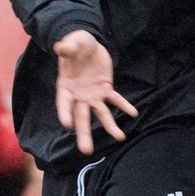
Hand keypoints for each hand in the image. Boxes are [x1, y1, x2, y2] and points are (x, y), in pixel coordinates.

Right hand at [52, 31, 135, 156]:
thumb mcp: (72, 43)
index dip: (64, 112)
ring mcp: (93, 95)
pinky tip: (134, 113)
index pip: (63, 102)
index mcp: (65, 86)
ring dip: (109, 126)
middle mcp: (78, 96)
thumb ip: (67, 47)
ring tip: (120, 137)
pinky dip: (124, 106)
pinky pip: (116, 99)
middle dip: (84, 134)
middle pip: (81, 117)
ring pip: (100, 114)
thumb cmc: (76, 45)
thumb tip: (60, 47)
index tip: (66, 124)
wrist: (88, 44)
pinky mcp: (105, 89)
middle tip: (86, 151)